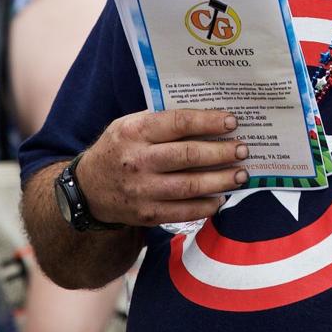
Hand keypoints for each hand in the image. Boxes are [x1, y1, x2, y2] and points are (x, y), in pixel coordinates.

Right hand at [76, 109, 247, 226]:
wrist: (89, 190)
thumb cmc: (118, 149)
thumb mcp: (129, 124)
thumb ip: (160, 121)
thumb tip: (206, 118)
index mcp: (135, 131)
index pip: (178, 123)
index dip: (208, 122)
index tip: (231, 122)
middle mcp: (138, 160)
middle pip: (189, 155)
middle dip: (221, 152)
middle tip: (243, 149)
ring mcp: (142, 190)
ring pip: (190, 186)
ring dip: (220, 180)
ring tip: (240, 174)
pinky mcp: (147, 214)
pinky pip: (183, 212)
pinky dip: (205, 206)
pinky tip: (220, 198)